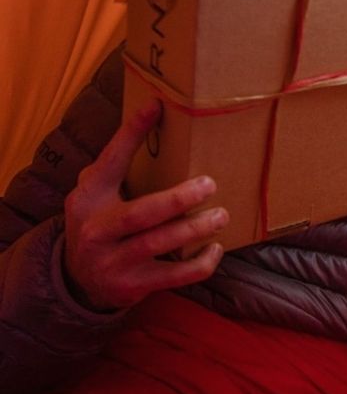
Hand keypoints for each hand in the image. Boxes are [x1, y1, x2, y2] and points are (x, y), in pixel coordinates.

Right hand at [63, 101, 227, 311]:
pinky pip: (174, 276)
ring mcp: (113, 262)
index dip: (130, 134)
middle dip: (179, 199)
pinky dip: (200, 264)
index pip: (110, 162)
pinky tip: (215, 248)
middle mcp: (96, 231)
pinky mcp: (133, 286)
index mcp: (89, 198)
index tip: (156, 107)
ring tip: (221, 215)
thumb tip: (151, 112)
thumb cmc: (100, 221)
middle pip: (141, 213)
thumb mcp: (96, 191)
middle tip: (209, 184)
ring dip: (195, 229)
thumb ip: (115, 162)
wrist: (78, 280)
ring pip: (159, 243)